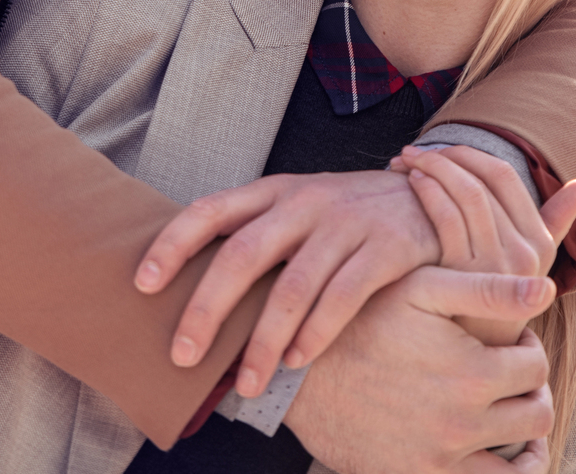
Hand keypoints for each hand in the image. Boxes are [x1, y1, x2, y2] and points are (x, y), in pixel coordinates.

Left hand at [134, 170, 439, 394]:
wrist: (433, 195)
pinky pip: (343, 296)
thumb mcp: (300, 208)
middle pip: (242, 255)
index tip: (142, 284)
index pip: (210, 210)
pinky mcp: (384, 248)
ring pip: (292, 287)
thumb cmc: (349, 214)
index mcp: (273, 192)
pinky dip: (317, 333)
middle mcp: (303, 202)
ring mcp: (345, 223)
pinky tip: (298, 360)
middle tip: (183, 355)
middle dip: (207, 309)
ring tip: (248, 383)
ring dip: (265, 341)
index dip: (173, 244)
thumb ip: (258, 236)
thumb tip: (196, 293)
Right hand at [283, 266, 556, 472]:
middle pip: (536, 417)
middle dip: (530, 393)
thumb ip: (487, 288)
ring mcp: (439, 460)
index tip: (508, 342)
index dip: (526, 349)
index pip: (534, 366)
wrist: (296, 369)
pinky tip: (488, 453)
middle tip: (509, 378)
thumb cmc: (361, 316)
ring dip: (522, 440)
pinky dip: (496, 472)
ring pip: (518, 466)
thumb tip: (548, 290)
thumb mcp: (420, 288)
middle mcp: (462, 424)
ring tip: (506, 416)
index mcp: (472, 373)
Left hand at [392, 146, 575, 344]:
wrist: (473, 357)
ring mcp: (494, 265)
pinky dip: (426, 192)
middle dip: (444, 157)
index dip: (469, 154)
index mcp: (540, 242)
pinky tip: (410, 183)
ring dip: (430, 169)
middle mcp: (523, 253)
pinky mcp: (463, 276)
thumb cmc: (496, 300)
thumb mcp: (532, 263)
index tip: (441, 150)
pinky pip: (445, 217)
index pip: (504, 176)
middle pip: (482, 181)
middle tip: (415, 152)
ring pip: (463, 194)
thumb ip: (557, 220)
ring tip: (406, 163)